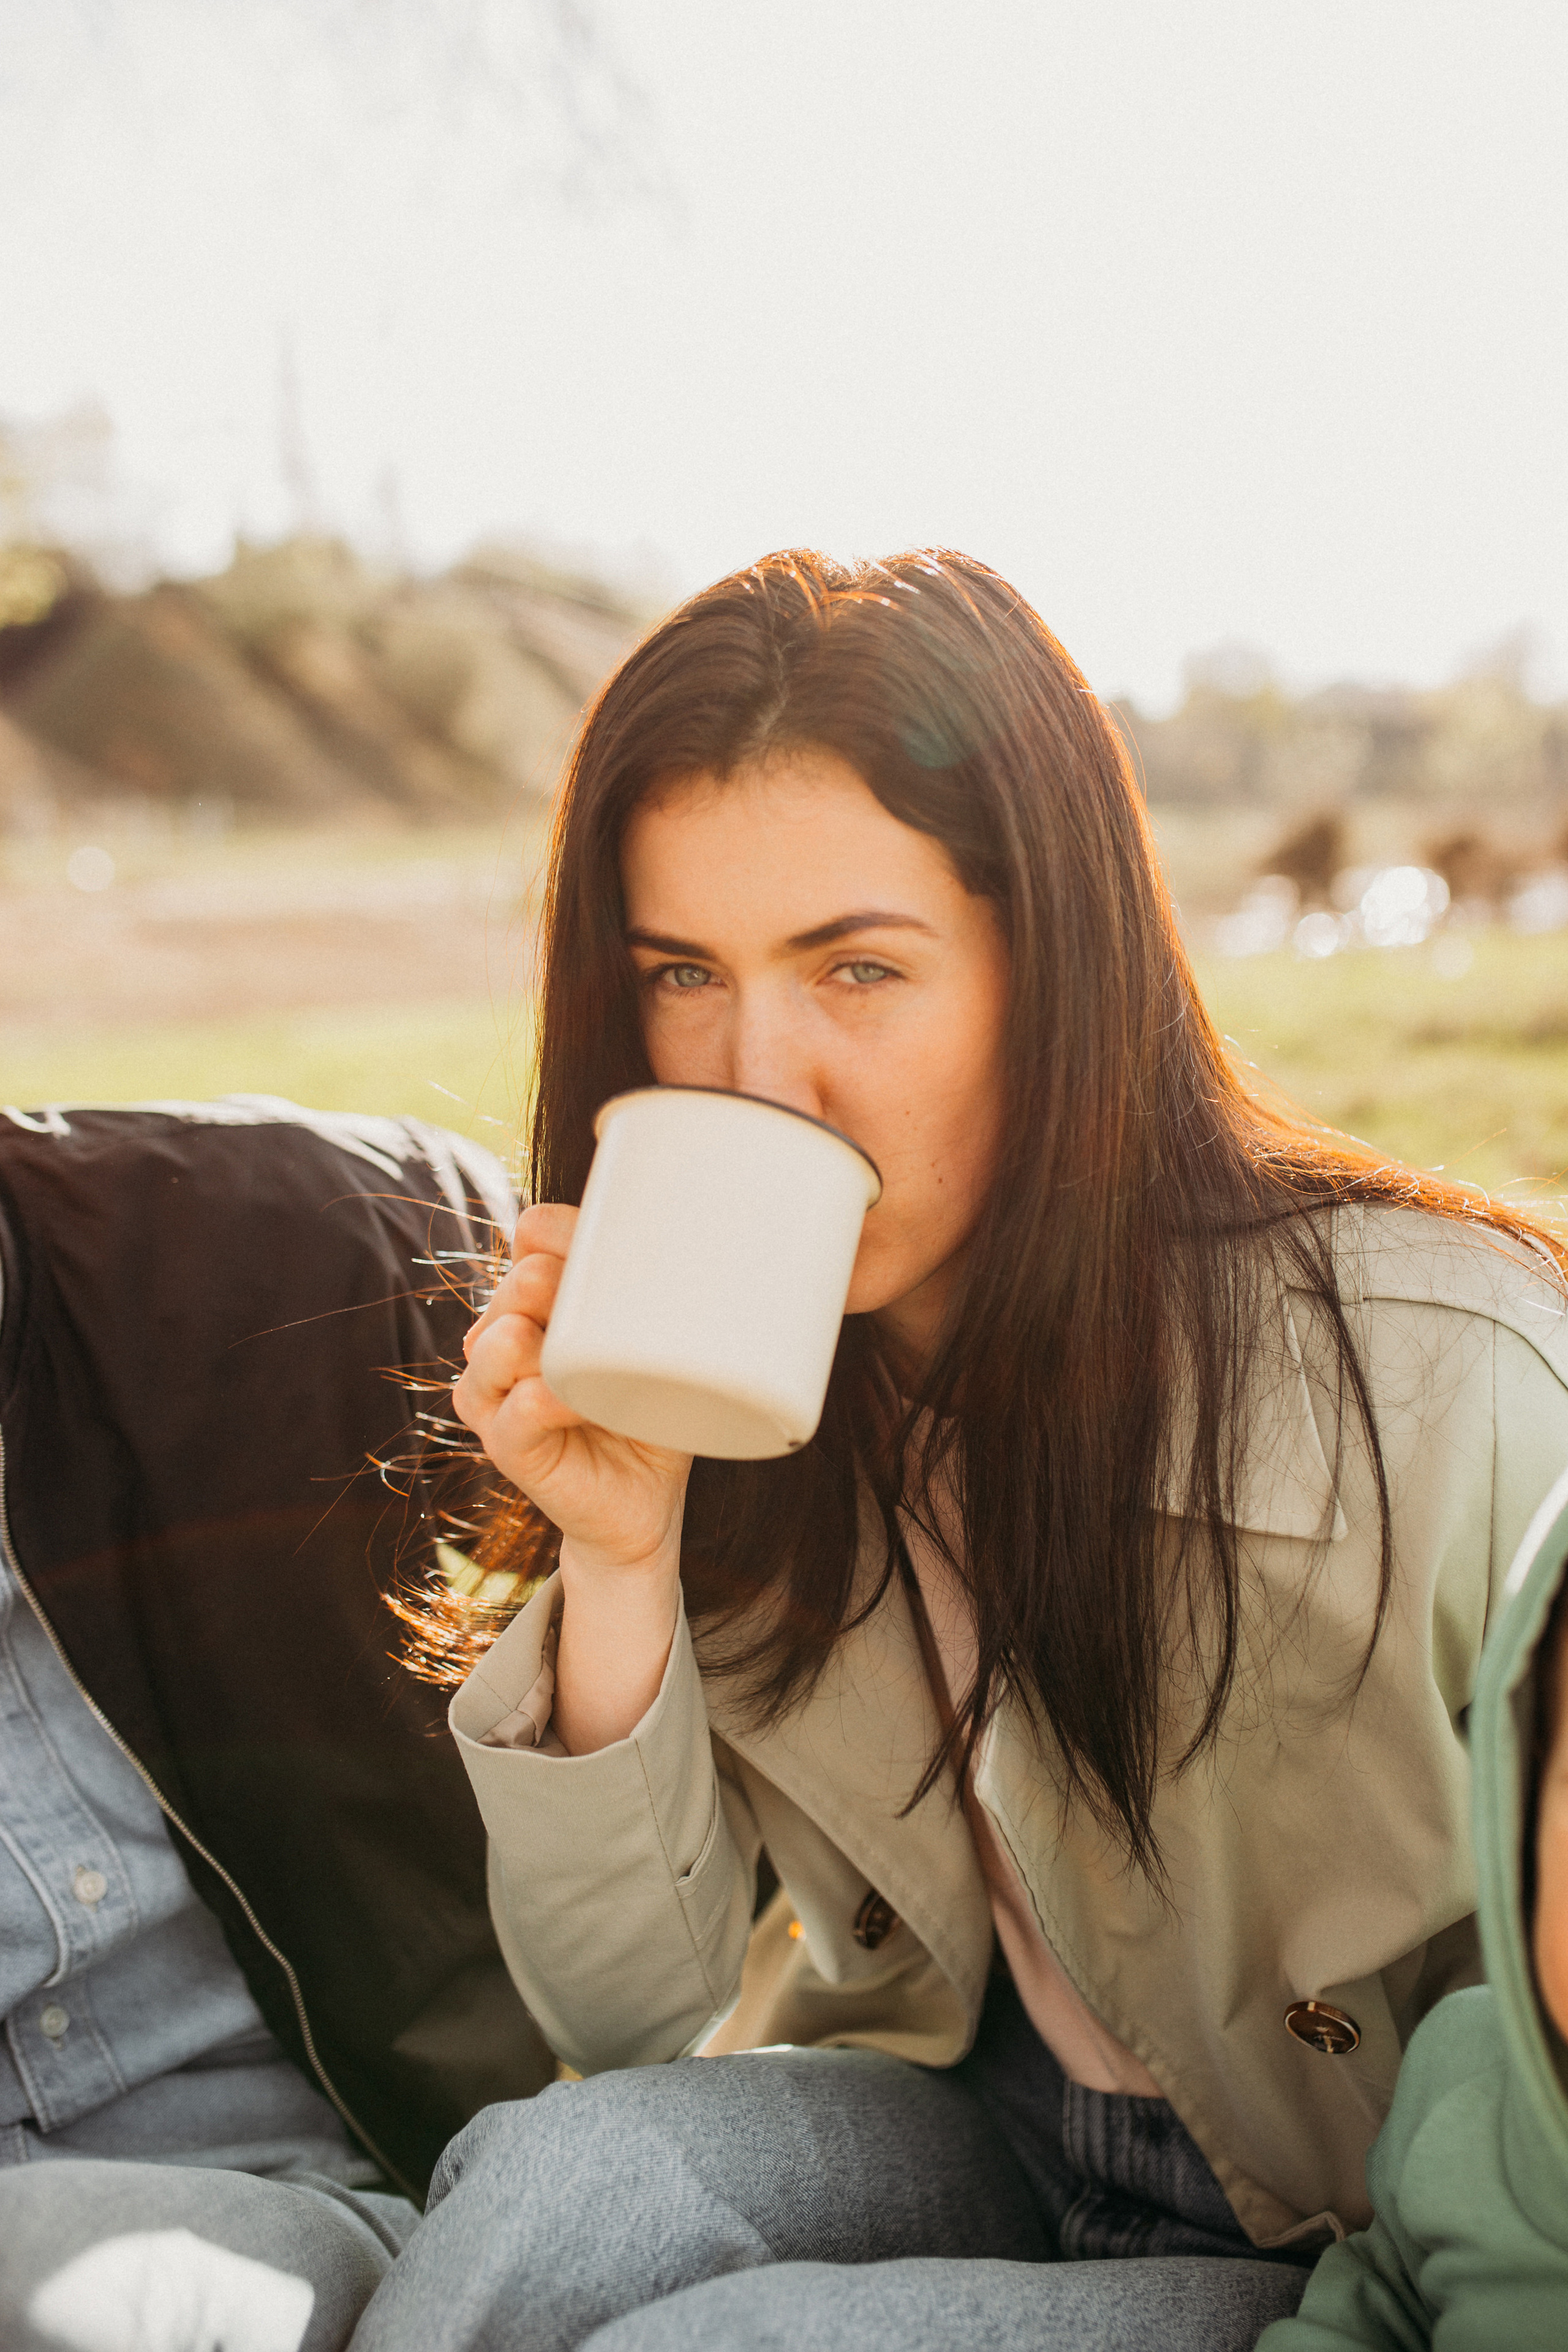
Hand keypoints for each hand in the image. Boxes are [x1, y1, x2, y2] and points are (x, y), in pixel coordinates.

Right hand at [454, 1203, 691, 1578]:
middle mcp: (505, 1337)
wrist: (645, 1504)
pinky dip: (548, 1401)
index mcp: (541, 1302)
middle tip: (620, 1327)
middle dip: (572, 1290)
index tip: (627, 1260)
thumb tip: (708, 1242)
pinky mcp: (505, 1445)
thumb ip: (662, 1298)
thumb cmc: (655, 1415)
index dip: (574, 1234)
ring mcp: (496, 1392)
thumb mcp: (665, 1346)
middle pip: (522, 1281)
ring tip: (597, 1370)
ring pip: (500, 1340)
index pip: (537, 1233)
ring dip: (552, 1345)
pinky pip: (515, 1409)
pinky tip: (577, 1404)